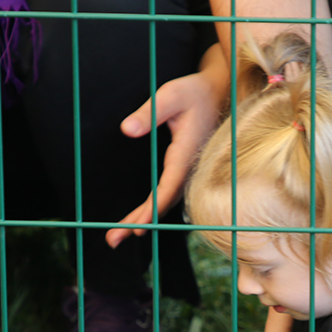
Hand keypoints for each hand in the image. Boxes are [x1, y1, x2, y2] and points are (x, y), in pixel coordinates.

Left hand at [106, 45, 226, 248]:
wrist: (219, 91)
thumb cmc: (194, 91)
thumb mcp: (171, 95)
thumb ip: (149, 112)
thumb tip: (126, 130)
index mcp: (186, 154)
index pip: (168, 188)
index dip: (153, 209)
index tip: (138, 225)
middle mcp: (189, 168)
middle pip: (164, 203)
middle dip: (139, 222)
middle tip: (112, 240)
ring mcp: (188, 170)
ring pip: (165, 202)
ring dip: (143, 219)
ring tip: (118, 235)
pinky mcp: (184, 169)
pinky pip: (168, 194)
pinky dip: (152, 209)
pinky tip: (139, 219)